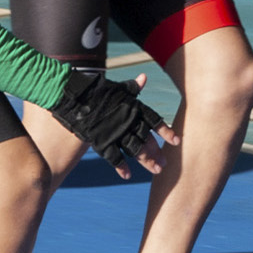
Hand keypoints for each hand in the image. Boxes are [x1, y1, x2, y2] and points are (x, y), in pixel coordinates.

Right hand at [47, 72, 178, 179]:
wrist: (75, 96)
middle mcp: (128, 121)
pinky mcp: (102, 140)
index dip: (166, 132)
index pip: (154, 121)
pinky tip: (127, 175)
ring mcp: (115, 132)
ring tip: (156, 170)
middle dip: (157, 153)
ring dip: (146, 162)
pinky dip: (121, 167)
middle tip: (165, 165)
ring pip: (135, 150)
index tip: (177, 142)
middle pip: (147, 140)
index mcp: (134, 107)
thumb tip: (144, 77)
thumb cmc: (98, 91)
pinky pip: (114, 157)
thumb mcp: (118, 88)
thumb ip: (133, 88)